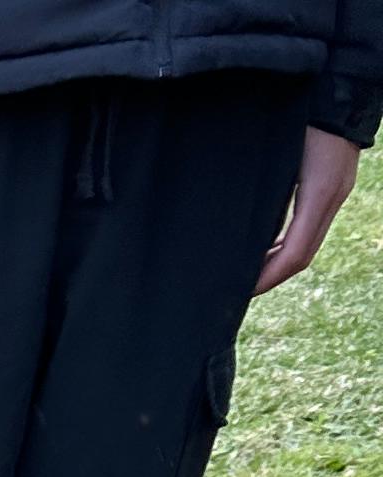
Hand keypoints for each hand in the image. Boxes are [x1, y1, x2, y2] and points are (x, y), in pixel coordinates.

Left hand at [256, 126, 359, 289]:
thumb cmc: (303, 112)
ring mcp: (338, 191)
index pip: (295, 254)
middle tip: (241, 287)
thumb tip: (242, 231)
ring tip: (253, 271)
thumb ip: (265, 192)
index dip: (269, 277)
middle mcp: (333, 196)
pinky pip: (314, 225)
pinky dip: (291, 242)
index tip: (243, 289)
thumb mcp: (279, 154)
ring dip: (282, 261)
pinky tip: (271, 245)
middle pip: (304, 255)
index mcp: (318, 193)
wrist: (339, 84)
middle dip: (273, 276)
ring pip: (311, 242)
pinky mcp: (336, 184)